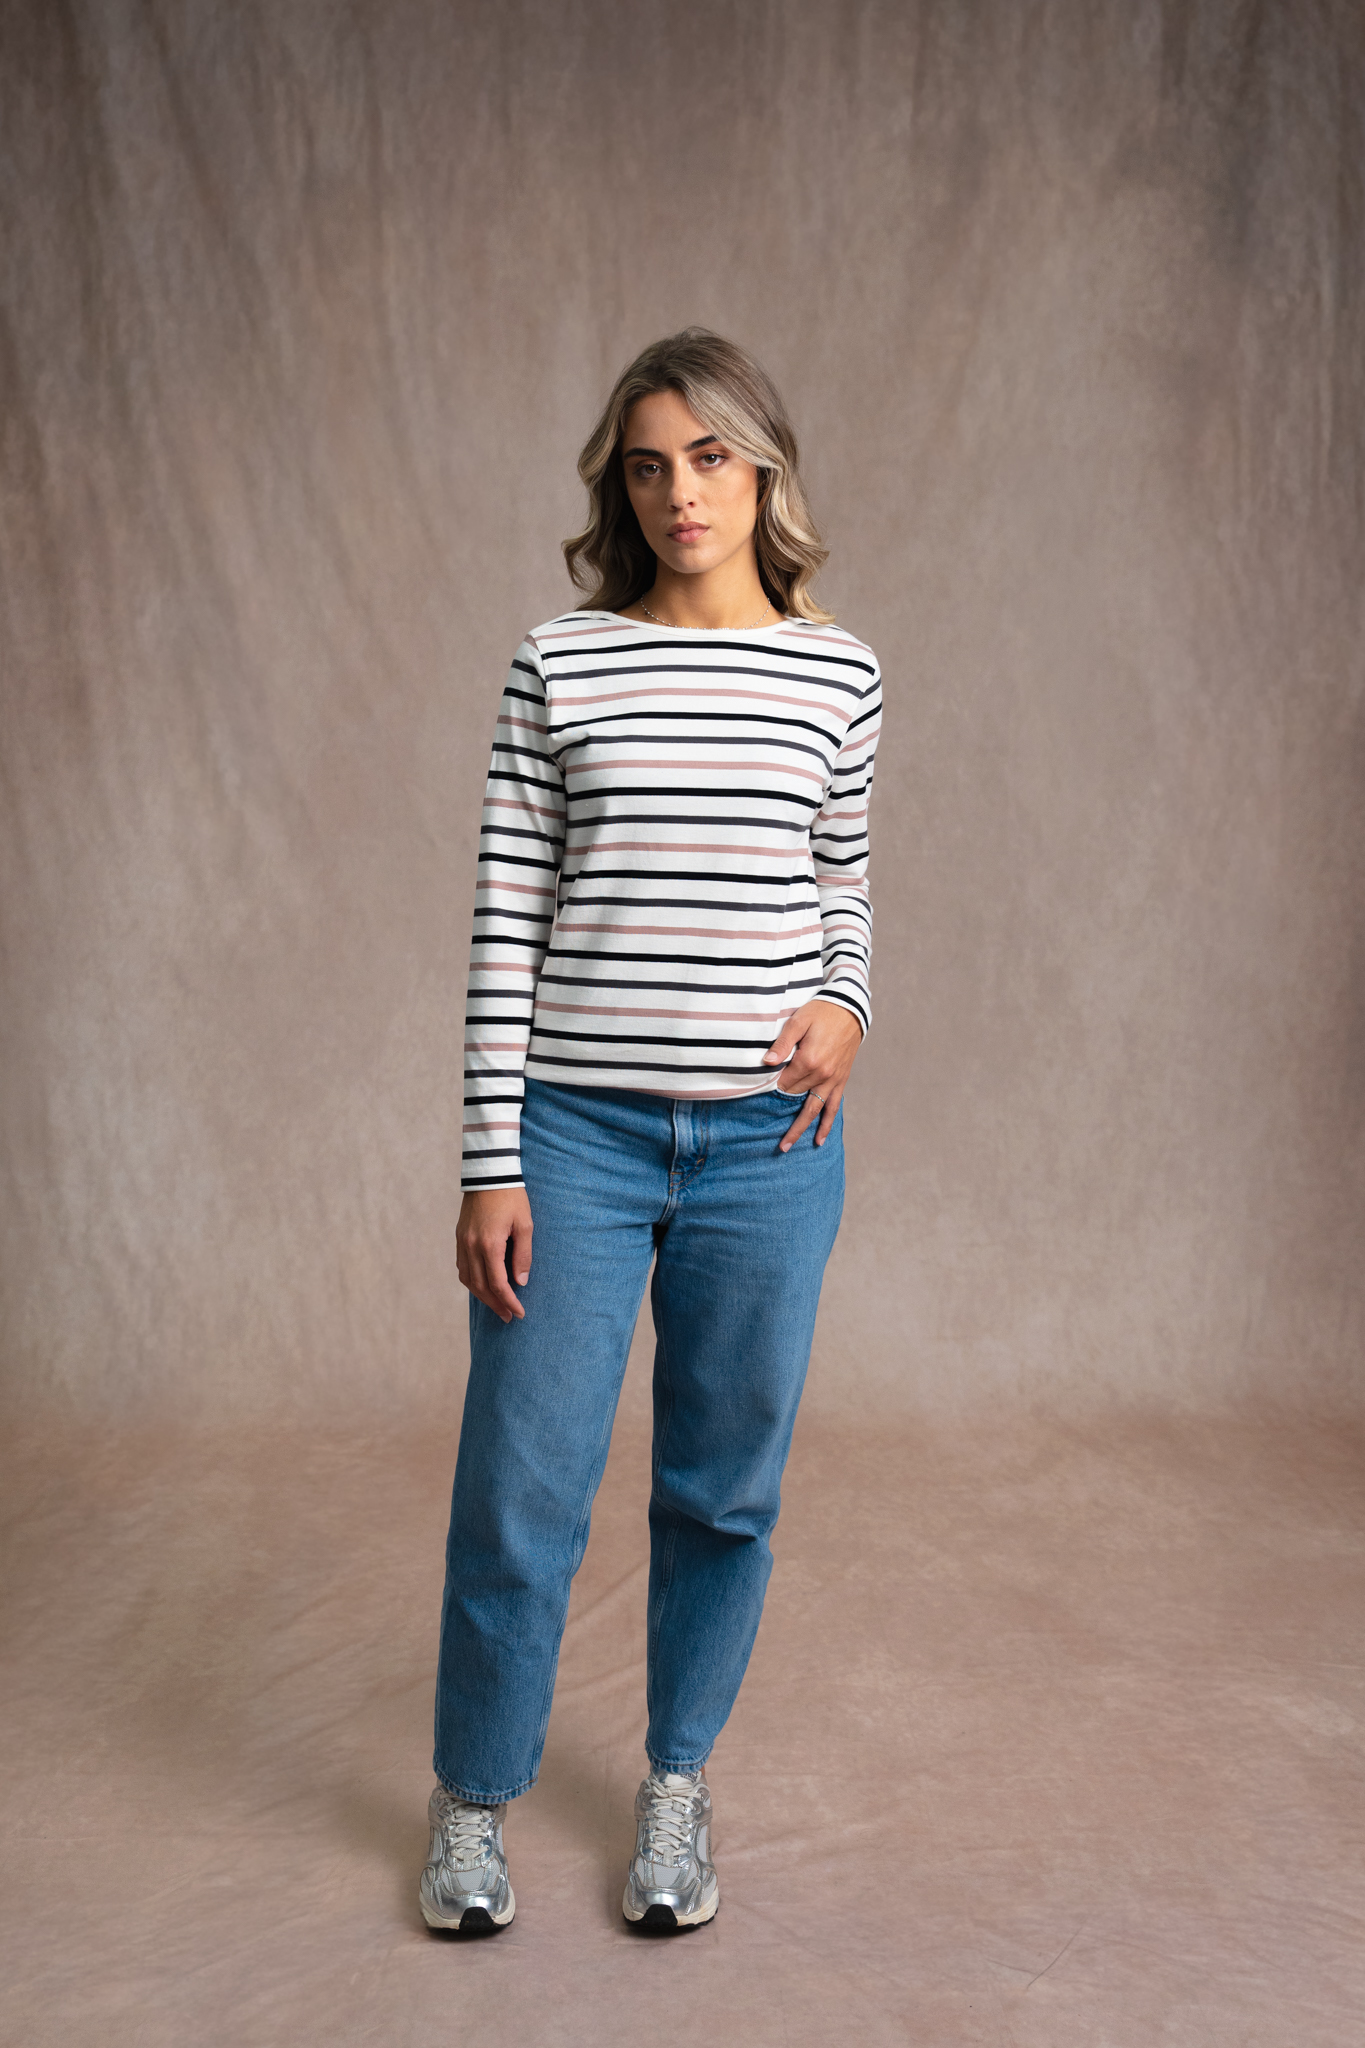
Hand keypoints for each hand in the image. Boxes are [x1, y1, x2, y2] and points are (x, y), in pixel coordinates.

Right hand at [456, 1187, 533, 1322]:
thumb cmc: (512, 1197)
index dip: (509, 1302)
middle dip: (496, 1305)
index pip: (499, 1284)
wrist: (489, 1172)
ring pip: (468, 1280)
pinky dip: (471, 1281)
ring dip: (482, 1296)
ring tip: (497, 1305)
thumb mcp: (525, 1224)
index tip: (520, 1313)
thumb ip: (523, 1255)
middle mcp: (471, 1246)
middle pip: (481, 1287)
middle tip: (509, 1317)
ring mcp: (462, 1242)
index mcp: (490, 1244)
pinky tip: (482, 1286)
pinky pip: (461, 1267)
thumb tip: (520, 1282)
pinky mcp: (459, 1236)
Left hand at [763, 1000, 863, 1151]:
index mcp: (809, 1060)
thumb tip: (767, 1062)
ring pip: (814, 1110)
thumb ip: (783, 1043)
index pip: (784, 1082)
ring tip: (786, 1147)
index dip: (773, 1085)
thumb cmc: (821, 1012)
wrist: (851, 1009)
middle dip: (780, 1107)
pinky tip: (819, 1139)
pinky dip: (826, 1124)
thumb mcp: (798, 1021)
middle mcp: (822, 1074)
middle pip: (794, 1096)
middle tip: (763, 1125)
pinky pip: (833, 1107)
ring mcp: (833, 1080)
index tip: (763, 1088)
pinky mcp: (841, 1081)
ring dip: (800, 1129)